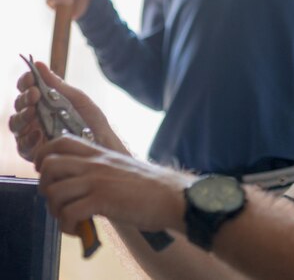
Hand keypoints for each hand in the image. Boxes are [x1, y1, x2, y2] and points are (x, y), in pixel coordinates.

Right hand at [9, 61, 124, 161]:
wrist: (103, 143)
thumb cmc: (91, 120)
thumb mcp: (76, 98)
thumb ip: (56, 84)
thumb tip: (38, 64)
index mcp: (44, 101)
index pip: (27, 88)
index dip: (26, 81)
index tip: (31, 77)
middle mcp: (35, 117)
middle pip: (19, 105)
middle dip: (24, 97)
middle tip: (35, 93)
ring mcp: (33, 134)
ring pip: (16, 124)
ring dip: (22, 115)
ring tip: (33, 112)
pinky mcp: (34, 153)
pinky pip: (23, 146)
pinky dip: (28, 138)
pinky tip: (38, 133)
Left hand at [36, 136, 186, 235]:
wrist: (171, 196)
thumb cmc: (150, 186)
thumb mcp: (121, 166)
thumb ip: (101, 168)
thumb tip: (82, 183)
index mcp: (100, 153)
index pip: (60, 141)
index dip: (44, 155)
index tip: (46, 172)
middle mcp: (95, 163)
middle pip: (49, 164)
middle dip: (44, 185)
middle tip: (58, 199)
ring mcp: (97, 181)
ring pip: (53, 191)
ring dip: (55, 211)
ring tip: (69, 219)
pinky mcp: (102, 200)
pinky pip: (68, 214)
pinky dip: (67, 226)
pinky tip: (79, 230)